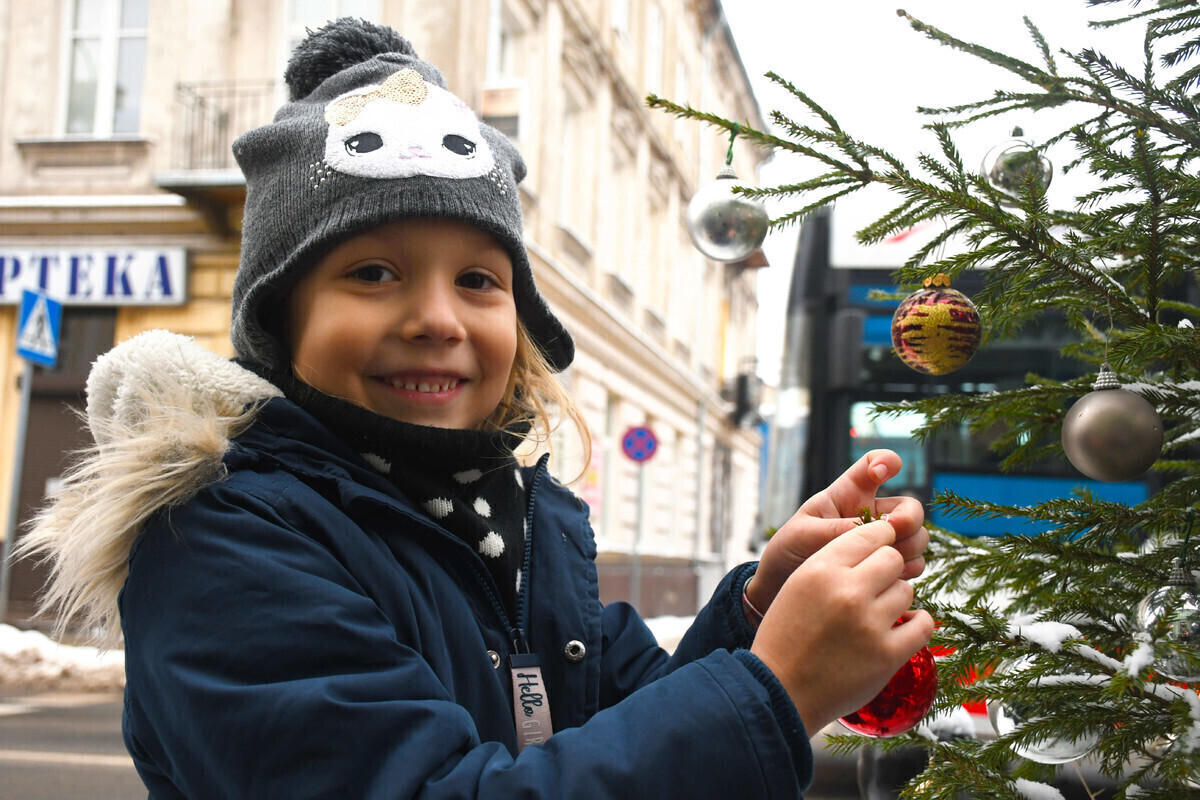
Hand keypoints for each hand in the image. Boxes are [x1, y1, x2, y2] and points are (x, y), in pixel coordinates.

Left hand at [746, 449, 928, 614]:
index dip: (885, 461)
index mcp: (847, 494)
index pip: (873, 465)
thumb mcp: (803, 533)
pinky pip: (914, 564)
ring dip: (910, 546)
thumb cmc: (790, 550)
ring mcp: (882, 541)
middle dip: (909, 517)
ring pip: (917, 536)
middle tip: (892, 530)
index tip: (882, 471)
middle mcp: (871, 514)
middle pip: (909, 506)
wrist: (784, 585)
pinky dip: (909, 569)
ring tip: (886, 559)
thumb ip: (836, 530)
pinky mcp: (887, 567)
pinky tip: (889, 577)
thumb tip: (873, 531)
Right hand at [749, 519, 934, 734]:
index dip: (879, 538)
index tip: (879, 548)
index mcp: (821, 570)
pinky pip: (922, 625)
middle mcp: (848, 592)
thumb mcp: (797, 585)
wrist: (780, 689)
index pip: (869, 533)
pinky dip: (916, 623)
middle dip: (886, 570)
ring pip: (906, 590)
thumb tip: (876, 543)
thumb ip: (833, 561)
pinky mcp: (888, 655)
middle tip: (874, 586)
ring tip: (876, 613)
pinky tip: (903, 626)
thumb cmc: (786, 636)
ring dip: (895, 599)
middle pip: (892, 559)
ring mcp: (870, 624)